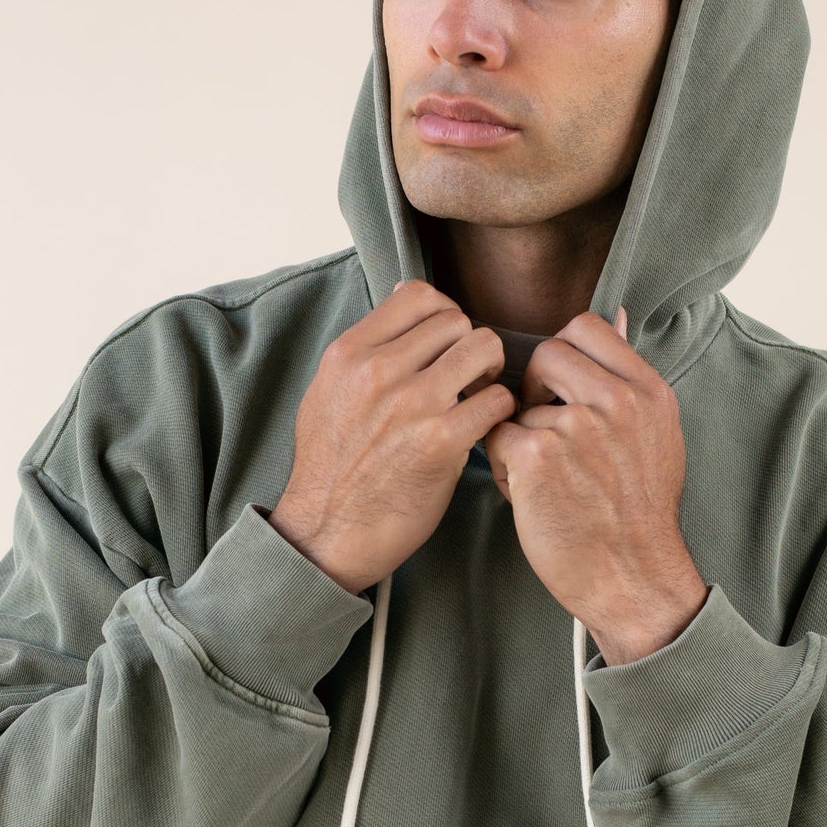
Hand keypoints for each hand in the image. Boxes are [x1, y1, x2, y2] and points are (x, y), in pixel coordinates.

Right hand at [269, 281, 516, 593]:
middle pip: (456, 320)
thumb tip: (401, 297)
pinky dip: (499, 412)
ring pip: (483, 348)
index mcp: (350, 352)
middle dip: (469, 345)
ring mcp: (412, 404)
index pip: (418, 294)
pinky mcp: (442, 441)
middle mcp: (380, 370)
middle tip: (468, 375)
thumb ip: (363, 347)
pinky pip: (496, 400)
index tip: (446, 342)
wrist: (327, 531)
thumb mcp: (327, 391)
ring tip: (479, 395)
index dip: (444, 313)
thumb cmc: (330, 468)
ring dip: (490, 371)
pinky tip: (484, 428)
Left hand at [482, 307, 709, 661]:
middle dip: (534, 388)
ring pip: (518, 403)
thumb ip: (631, 380)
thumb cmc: (639, 514)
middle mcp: (616, 401)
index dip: (563, 353)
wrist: (633, 577)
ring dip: (521, 436)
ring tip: (545, 478)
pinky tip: (531, 495)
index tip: (562, 388)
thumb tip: (618, 318)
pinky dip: (506, 467)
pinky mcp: (538, 456)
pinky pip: (498, 437)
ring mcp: (576, 426)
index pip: (587, 327)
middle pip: (546, 353)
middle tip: (543, 428)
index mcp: (647, 391)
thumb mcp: (658, 435)